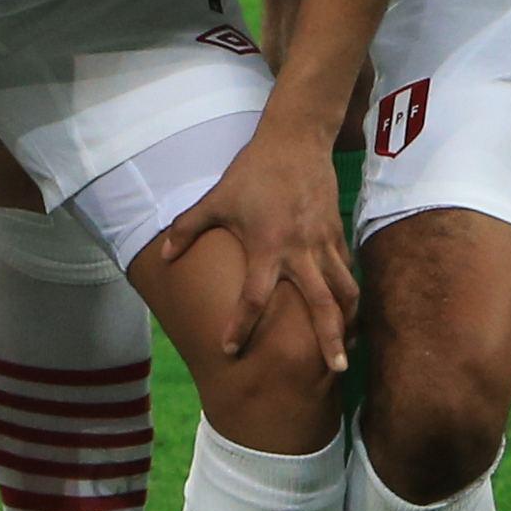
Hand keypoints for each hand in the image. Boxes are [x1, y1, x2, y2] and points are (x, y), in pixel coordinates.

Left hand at [144, 126, 355, 372]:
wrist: (295, 140)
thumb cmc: (251, 172)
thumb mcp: (216, 200)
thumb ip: (187, 229)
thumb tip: (161, 257)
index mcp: (267, 246)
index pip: (252, 297)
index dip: (239, 326)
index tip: (229, 352)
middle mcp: (300, 251)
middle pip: (321, 303)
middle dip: (329, 338)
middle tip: (334, 370)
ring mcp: (323, 243)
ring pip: (345, 290)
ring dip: (348, 321)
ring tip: (348, 350)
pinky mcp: (337, 233)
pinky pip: (347, 270)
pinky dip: (349, 294)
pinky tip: (348, 312)